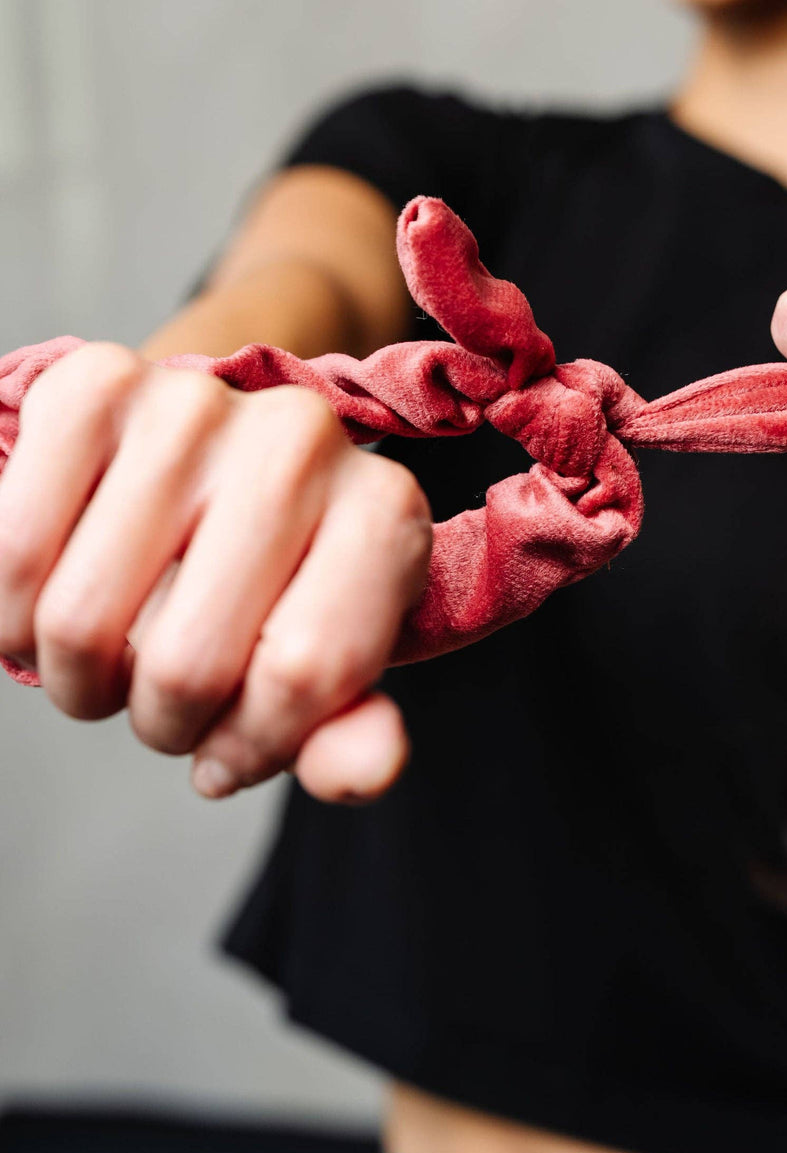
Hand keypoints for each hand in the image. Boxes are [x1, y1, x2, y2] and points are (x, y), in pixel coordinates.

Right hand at [0, 343, 430, 801]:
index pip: (304, 677)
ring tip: (111, 649)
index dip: (249, 745)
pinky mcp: (94, 382)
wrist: (211, 466)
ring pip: (78, 622)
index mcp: (384, 513)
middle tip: (161, 695)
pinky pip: (10, 552)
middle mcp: (302, 438)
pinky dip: (10, 616)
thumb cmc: (272, 582)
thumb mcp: (324, 660)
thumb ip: (348, 730)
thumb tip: (364, 771)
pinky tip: (51, 601)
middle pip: (184, 665)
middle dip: (157, 721)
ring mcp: (195, 401)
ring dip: (76, 678)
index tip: (232, 746)